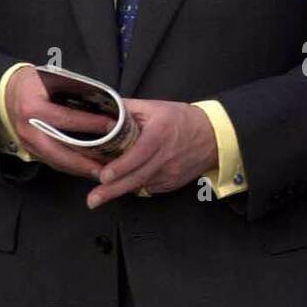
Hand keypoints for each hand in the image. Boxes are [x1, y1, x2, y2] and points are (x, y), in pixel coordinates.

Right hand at [5, 65, 109, 180]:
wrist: (6, 92)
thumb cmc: (34, 83)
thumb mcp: (51, 79)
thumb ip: (73, 90)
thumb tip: (105, 101)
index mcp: (33, 107)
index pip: (66, 118)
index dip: (90, 123)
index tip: (113, 127)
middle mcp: (28, 128)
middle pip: (59, 151)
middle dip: (85, 161)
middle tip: (109, 166)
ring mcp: (27, 142)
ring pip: (56, 161)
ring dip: (80, 169)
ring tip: (103, 172)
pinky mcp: (30, 150)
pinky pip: (52, 162)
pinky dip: (71, 167)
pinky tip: (87, 169)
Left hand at [86, 100, 218, 207]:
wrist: (213, 137)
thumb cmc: (182, 120)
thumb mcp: (155, 107)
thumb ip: (128, 109)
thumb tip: (103, 109)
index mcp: (159, 135)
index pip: (139, 154)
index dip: (121, 166)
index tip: (104, 175)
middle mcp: (165, 157)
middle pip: (136, 177)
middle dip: (112, 191)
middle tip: (93, 200)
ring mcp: (169, 173)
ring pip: (140, 185)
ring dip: (119, 191)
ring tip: (99, 197)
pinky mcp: (171, 184)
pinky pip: (148, 187)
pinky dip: (135, 187)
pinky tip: (124, 185)